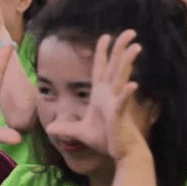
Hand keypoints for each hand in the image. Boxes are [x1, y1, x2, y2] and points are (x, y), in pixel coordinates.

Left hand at [45, 31, 145, 160]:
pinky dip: (125, 94)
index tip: (105, 36)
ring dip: (127, 64)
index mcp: (101, 95)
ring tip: (136, 47)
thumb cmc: (105, 140)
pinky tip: (132, 84)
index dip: (102, 52)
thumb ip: (66, 128)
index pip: (100, 69)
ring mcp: (116, 104)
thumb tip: (51, 128)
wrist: (122, 154)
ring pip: (122, 79)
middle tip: (130, 31)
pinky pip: (122, 103)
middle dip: (120, 48)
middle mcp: (110, 95)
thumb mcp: (80, 132)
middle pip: (114, 67)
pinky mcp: (118, 116)